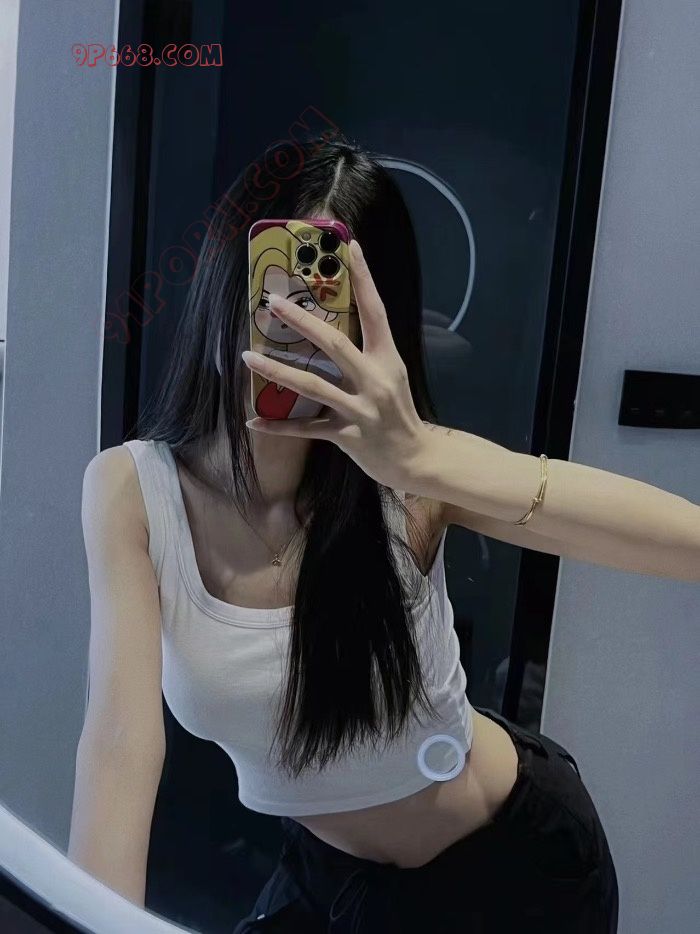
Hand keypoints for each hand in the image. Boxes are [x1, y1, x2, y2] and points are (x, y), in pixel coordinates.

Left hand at [242, 239, 430, 490]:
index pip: (375, 311)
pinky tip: (253, 420)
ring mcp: (361, 409)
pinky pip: (306, 429)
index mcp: (388, 359)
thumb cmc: (399, 413)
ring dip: (277, 370)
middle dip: (302, 321)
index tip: (350, 246)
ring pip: (312, 385)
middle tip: (274, 302)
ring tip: (248, 356)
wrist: (416, 459)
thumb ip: (366, 355)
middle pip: (334, 343)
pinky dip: (278, 425)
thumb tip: (328, 331)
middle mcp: (375, 380)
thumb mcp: (391, 376)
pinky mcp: (347, 436)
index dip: (364, 278)